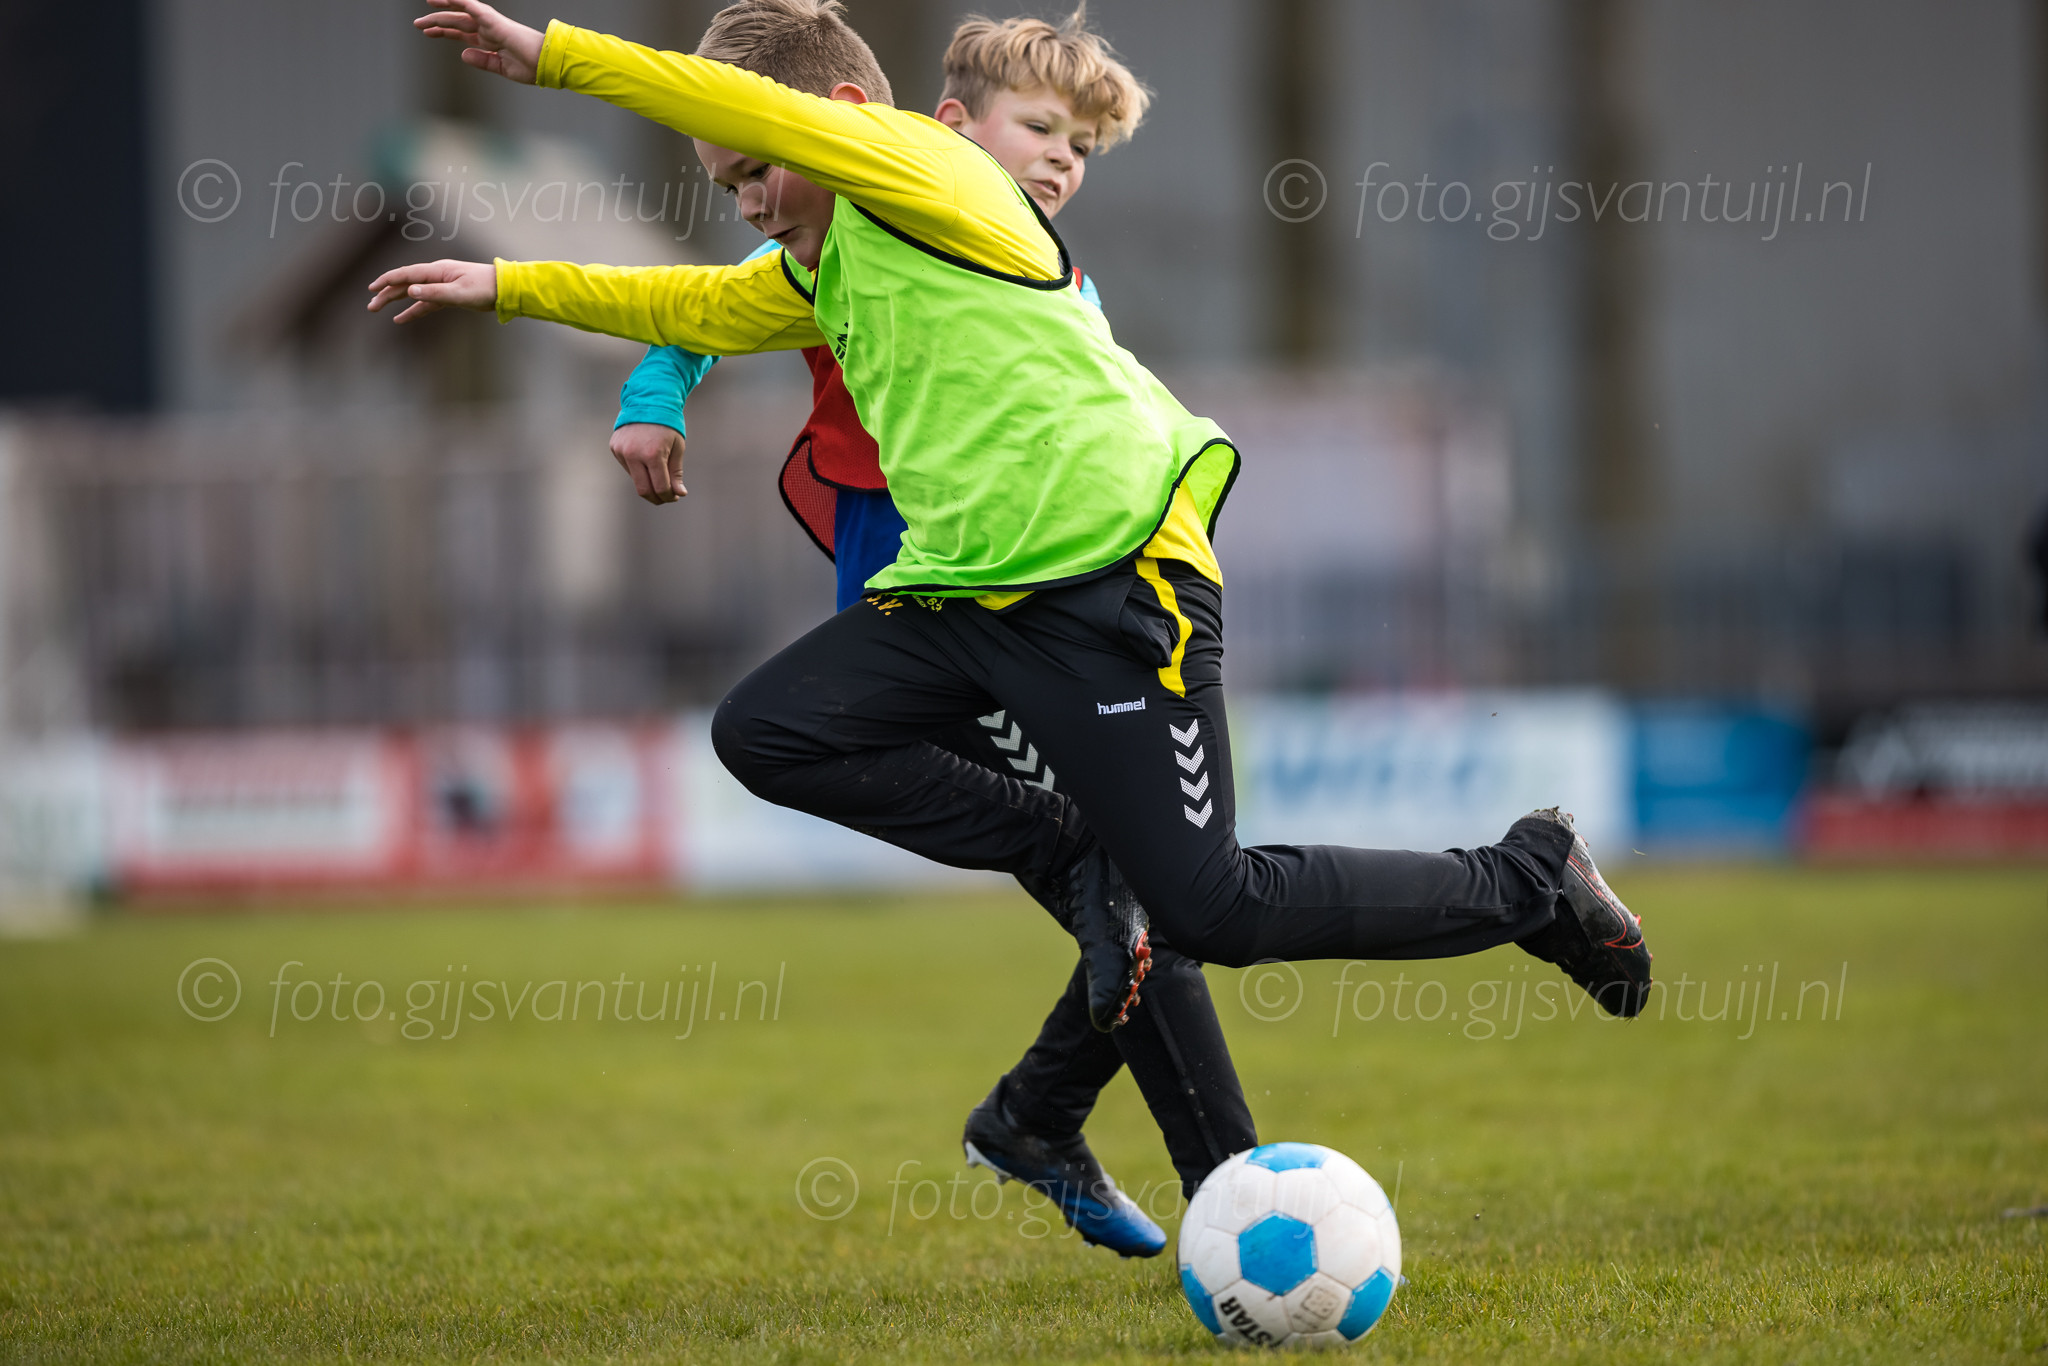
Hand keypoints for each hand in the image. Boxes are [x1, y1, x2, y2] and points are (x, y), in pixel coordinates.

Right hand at [366, 260, 497, 322]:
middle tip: (371, 304)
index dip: (387, 281)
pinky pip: (425, 304)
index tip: (372, 288)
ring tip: (378, 308)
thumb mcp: (459, 293)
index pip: (406, 275)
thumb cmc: (484, 288)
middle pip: (405, 284)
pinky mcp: (448, 296)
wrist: (504, 289)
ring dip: (395, 301)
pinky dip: (413, 310)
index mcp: (437, 271)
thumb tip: (409, 291)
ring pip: (412, 294)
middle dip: (386, 293)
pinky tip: (400, 318)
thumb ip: (434, 293)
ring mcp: (441, 285)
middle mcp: (436, 276)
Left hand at [415, 0, 544, 83]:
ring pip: (460, 13)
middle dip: (436, 23)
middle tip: (417, 24)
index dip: (443, 32)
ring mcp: (490, 23)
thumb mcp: (501, 68)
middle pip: (456, 23)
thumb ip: (482, 61)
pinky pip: (471, 5)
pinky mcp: (493, 20)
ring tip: (425, 6)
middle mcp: (488, 30)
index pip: (461, 34)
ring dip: (441, 11)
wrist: (546, 63)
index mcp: (490, 42)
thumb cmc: (531, 67)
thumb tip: (462, 55)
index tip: (427, 32)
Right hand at [610, 423, 687, 503]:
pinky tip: (646, 461)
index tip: (675, 496)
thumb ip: (676, 472)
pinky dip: (638, 470)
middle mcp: (633, 454)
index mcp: (652, 454)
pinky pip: (628, 467)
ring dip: (647, 483)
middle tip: (666, 498)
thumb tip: (678, 493)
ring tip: (659, 477)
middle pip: (643, 489)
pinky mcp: (614, 447)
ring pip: (634, 479)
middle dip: (656, 498)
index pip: (660, 487)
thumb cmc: (668, 425)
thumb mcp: (677, 447)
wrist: (648, 400)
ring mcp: (621, 451)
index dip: (669, 496)